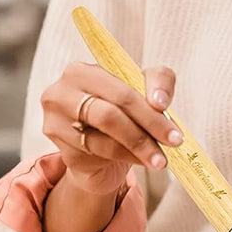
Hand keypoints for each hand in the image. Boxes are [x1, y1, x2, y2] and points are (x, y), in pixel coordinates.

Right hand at [40, 60, 182, 196]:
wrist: (101, 145)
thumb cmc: (121, 108)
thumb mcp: (143, 87)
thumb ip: (159, 81)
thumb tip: (159, 102)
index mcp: (79, 71)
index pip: (119, 92)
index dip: (149, 112)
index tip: (174, 132)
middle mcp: (60, 95)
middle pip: (109, 115)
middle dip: (146, 132)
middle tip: (171, 146)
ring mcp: (56, 125)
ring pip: (104, 139)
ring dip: (138, 150)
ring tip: (159, 158)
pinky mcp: (62, 152)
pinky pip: (99, 156)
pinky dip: (125, 159)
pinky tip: (140, 159)